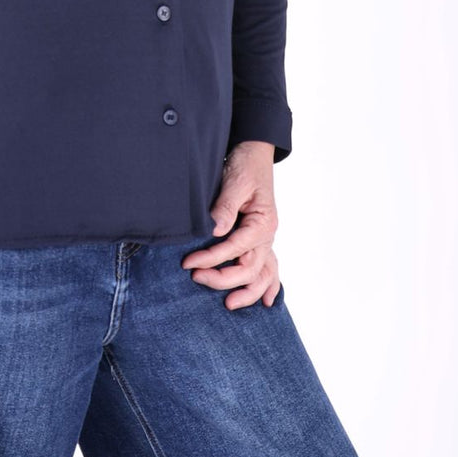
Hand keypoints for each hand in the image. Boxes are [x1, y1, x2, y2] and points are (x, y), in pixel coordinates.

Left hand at [181, 141, 280, 309]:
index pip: (235, 249)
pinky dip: (269, 284)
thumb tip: (215, 231)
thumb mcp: (235, 182)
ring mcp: (265, 238)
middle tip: (196, 278)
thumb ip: (225, 208)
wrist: (254, 152)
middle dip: (222, 278)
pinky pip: (269, 266)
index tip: (188, 263)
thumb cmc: (246, 165)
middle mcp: (267, 234)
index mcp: (263, 222)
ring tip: (229, 304)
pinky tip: (266, 300)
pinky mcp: (259, 238)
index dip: (211, 258)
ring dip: (248, 291)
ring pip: (262, 273)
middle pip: (249, 268)